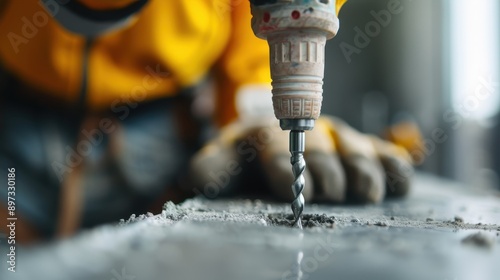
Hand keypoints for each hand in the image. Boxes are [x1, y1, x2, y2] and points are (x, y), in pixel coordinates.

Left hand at [186, 116, 415, 203]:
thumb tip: (201, 177)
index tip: (288, 186)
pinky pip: (384, 153)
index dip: (281, 162)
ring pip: (353, 145)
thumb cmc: (244, 166)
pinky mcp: (362, 149)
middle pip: (318, 142)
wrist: (269, 153)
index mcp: (264, 133)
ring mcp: (336, 138)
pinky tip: (398, 183)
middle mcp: (304, 131)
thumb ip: (210, 171)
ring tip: (368, 192)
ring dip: (362, 166)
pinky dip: (393, 166)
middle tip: (330, 192)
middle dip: (325, 166)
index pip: (273, 142)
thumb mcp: (220, 167)